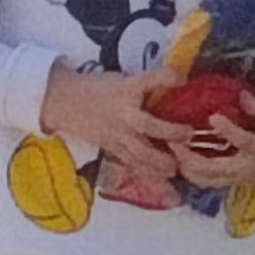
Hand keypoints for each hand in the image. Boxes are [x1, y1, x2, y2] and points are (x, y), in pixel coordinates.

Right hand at [40, 69, 192, 192]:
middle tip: (189, 135)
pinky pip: (131, 162)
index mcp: (126, 89)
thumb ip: (144, 87)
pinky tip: (162, 176)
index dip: (167, 78)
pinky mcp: (111, 147)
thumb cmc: (98, 88)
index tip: (182, 79)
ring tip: (177, 167)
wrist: (65, 102)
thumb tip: (178, 86)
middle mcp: (123, 113)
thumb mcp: (122, 80)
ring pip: (141, 152)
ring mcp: (117, 133)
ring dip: (162, 161)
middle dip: (171, 133)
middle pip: (149, 126)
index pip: (149, 80)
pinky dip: (147, 171)